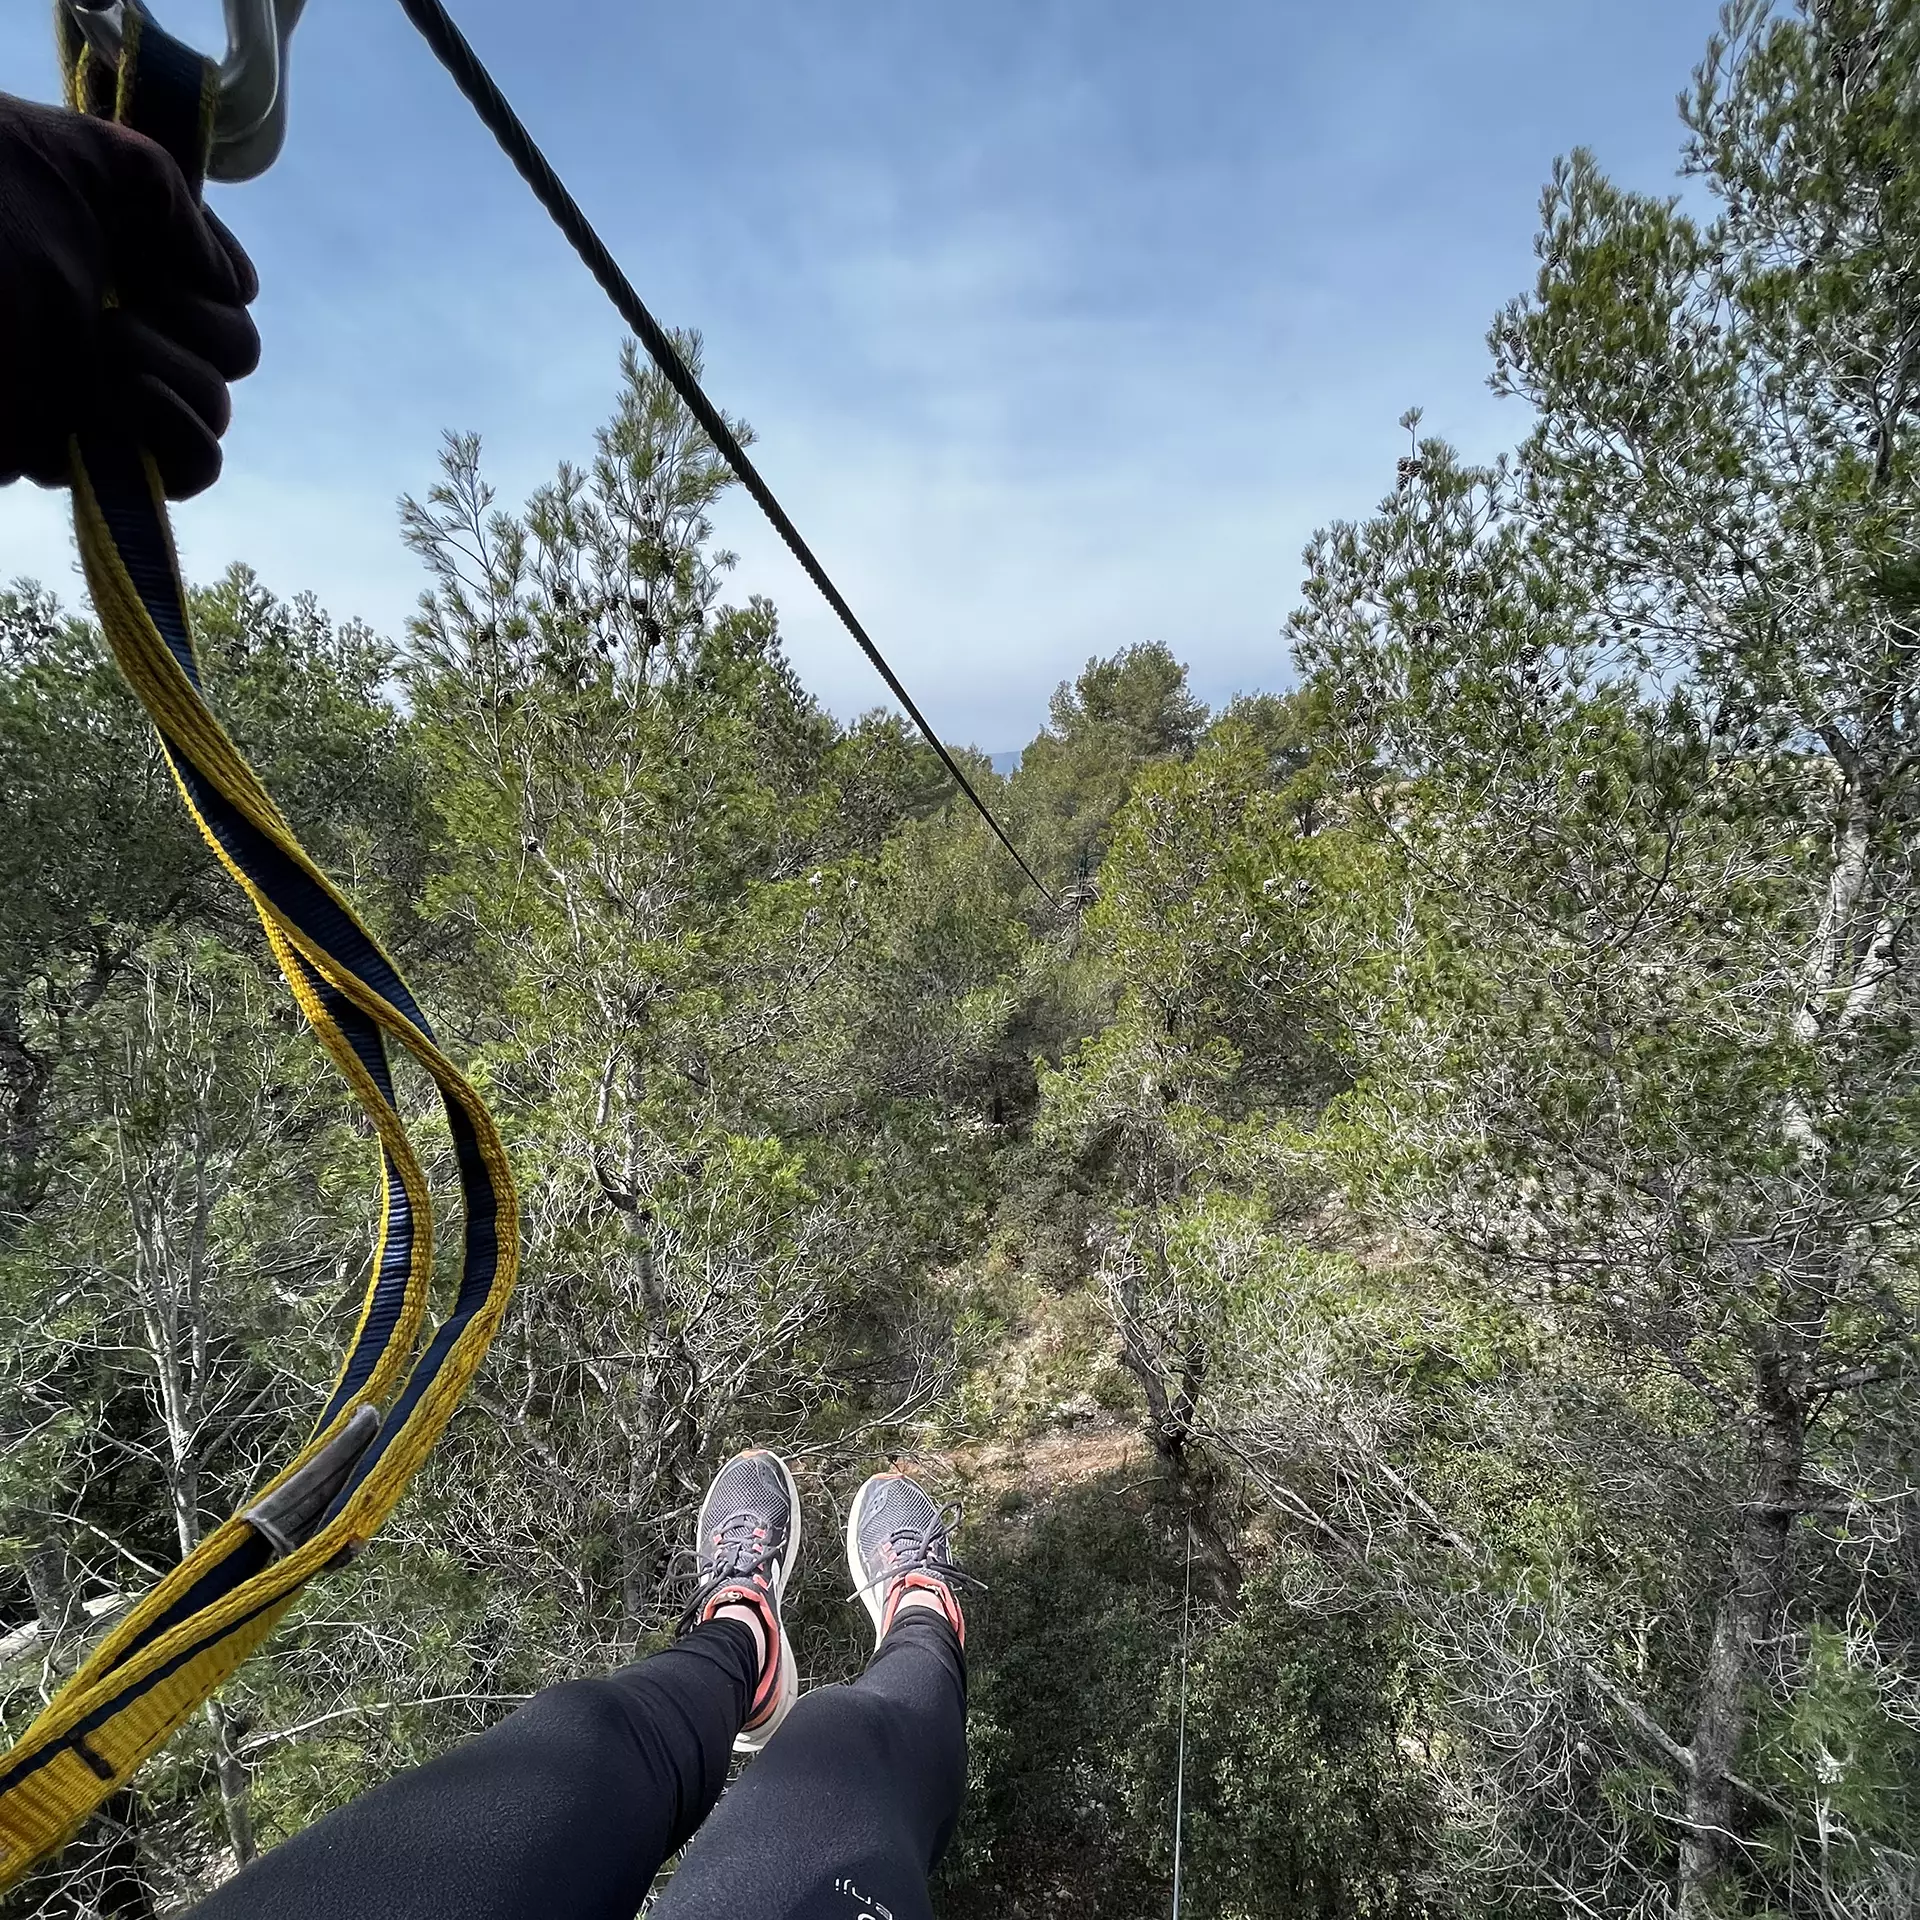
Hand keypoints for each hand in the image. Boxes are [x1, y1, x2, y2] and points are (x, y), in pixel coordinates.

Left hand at [0, 91, 259, 499]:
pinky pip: (189, 468)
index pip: (221, 290)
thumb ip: (170, 199)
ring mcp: (106, 396)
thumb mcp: (83, 157)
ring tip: (105, 342)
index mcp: (118, 261)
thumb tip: (233, 285)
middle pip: (233, 352)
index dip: (209, 270)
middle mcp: (118, 327)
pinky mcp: (91, 452)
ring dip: (181, 373)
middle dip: (199, 323)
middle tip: (122, 294)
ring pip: (215, 411)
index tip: (154, 244)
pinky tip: (132, 393)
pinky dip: (182, 433)